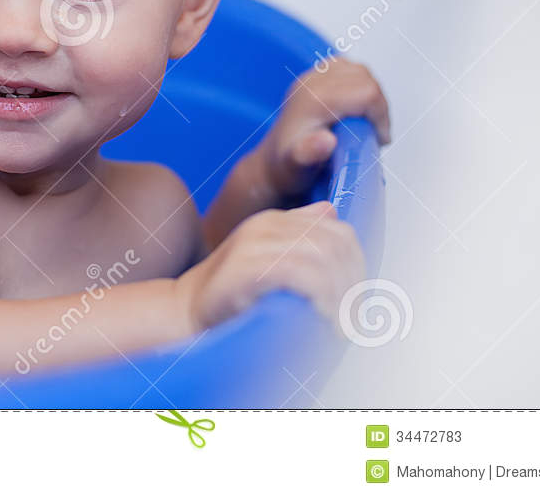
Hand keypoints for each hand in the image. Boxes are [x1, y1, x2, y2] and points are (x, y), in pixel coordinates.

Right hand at [177, 201, 363, 332]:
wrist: (183, 313)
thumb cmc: (231, 298)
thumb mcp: (268, 263)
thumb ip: (298, 237)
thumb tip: (331, 213)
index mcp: (275, 222)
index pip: (339, 232)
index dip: (356, 268)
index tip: (355, 304)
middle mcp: (266, 224)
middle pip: (334, 243)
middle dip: (351, 285)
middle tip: (350, 321)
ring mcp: (254, 242)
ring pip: (321, 257)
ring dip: (338, 297)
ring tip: (337, 326)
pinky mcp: (246, 266)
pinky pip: (298, 272)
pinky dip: (318, 298)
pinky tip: (320, 320)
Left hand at [255, 58, 390, 198]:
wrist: (271, 163)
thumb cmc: (288, 169)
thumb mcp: (297, 169)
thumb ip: (309, 154)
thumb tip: (326, 141)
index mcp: (313, 100)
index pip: (367, 92)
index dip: (381, 116)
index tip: (379, 139)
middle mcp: (311, 82)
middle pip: (366, 79)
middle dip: (378, 107)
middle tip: (374, 134)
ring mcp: (311, 77)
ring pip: (359, 72)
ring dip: (371, 97)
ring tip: (365, 124)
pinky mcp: (314, 78)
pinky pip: (348, 70)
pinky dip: (359, 87)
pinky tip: (354, 110)